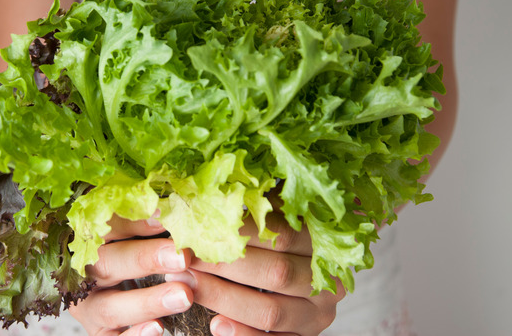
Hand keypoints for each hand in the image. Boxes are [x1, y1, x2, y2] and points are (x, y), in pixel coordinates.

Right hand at [69, 214, 193, 335]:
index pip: (105, 226)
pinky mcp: (100, 333)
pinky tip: (158, 329)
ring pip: (111, 307)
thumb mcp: (129, 232)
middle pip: (107, 263)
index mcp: (85, 240)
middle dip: (145, 259)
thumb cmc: (125, 252)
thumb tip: (174, 208)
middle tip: (181, 256)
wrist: (104, 289)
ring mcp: (88, 308)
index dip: (135, 221)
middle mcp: (81, 275)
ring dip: (148, 302)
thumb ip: (144, 221)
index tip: (167, 216)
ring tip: (183, 295)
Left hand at [169, 214, 345, 335]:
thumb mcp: (280, 214)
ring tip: (187, 286)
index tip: (198, 226)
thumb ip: (258, 202)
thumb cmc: (286, 234)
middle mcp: (328, 281)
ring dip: (224, 299)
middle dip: (224, 266)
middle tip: (183, 258)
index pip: (281, 234)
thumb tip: (211, 189)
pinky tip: (216, 324)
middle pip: (275, 273)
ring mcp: (318, 314)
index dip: (236, 231)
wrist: (313, 272)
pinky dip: (244, 335)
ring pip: (270, 311)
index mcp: (324, 243)